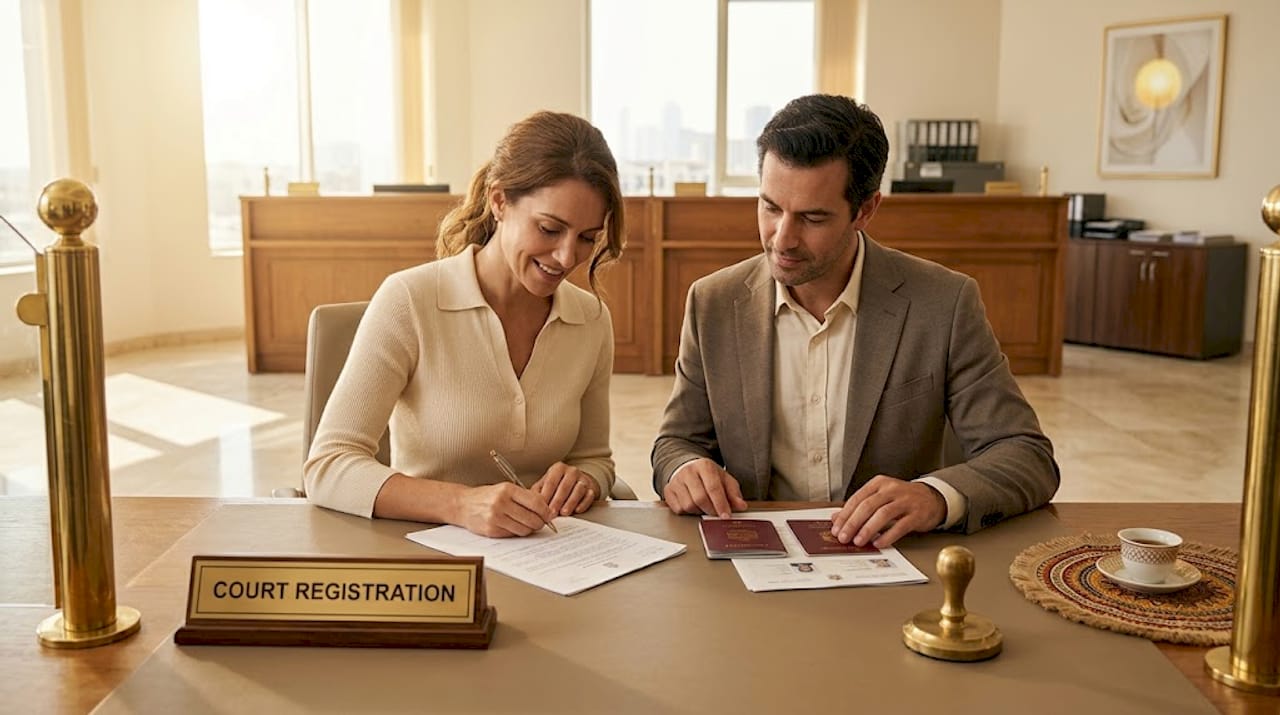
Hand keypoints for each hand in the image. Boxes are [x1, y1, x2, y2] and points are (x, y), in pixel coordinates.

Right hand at [455, 482, 554, 537]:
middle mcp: (501, 503)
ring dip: (529, 529)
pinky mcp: (491, 530)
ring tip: (526, 524)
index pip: (536, 502)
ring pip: (524, 530)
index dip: (546, 511)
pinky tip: (513, 526)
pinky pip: (513, 535)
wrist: (463, 504)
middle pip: (532, 519)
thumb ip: (524, 497)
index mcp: (507, 490)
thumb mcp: (505, 489)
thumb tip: (546, 508)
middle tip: (540, 522)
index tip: (549, 514)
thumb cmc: (487, 496)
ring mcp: (495, 517)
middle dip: (540, 523)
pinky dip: (517, 532)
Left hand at [532, 463, 598, 515]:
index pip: (551, 481)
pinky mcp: (592, 488)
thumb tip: (528, 502)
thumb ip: (537, 492)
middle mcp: (572, 471)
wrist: (578, 483)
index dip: (546, 495)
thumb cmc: (558, 485)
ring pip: (578, 490)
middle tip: (551, 513)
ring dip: (570, 502)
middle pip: (564, 486)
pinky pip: (589, 496)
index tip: (541, 507)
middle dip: (557, 501)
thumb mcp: (546, 485)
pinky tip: (577, 510)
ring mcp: (583, 479)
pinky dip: (583, 503)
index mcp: (558, 468)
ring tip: (564, 513)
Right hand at [662, 458, 747, 517]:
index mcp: (704, 466)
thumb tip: (741, 505)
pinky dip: (688, 512)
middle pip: (700, 498)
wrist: (686, 468)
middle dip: (711, 510)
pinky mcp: (668, 491)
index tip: (726, 516)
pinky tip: (693, 506)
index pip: (713, 488)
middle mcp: (688, 472)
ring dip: (699, 511)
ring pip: (688, 506)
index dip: (721, 504)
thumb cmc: (707, 475)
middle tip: (717, 514)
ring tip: (704, 507)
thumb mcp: (723, 479)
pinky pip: (678, 509)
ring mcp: (676, 481)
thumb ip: (733, 492)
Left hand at [830, 475, 945, 547]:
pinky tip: (879, 543)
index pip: (857, 498)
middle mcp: (892, 489)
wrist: (932, 498)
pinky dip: (888, 535)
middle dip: (853, 523)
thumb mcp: (880, 497)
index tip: (836, 529)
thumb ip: (859, 506)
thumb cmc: (901, 499)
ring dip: (868, 529)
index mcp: (879, 483)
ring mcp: (906, 501)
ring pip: (883, 514)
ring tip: (858, 541)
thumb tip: (836, 518)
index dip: (845, 514)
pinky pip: (901, 526)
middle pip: (868, 506)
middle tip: (844, 537)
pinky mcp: (917, 514)